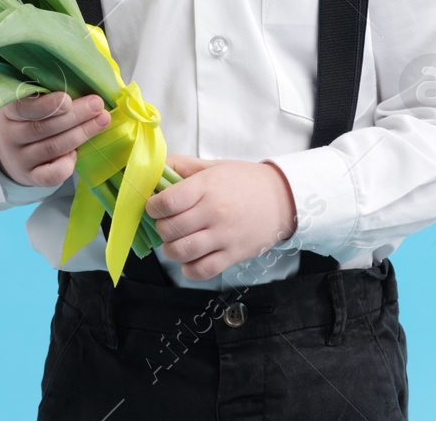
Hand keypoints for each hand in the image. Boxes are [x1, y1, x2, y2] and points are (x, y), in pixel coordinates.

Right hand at [0, 91, 110, 188]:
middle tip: (97, 105)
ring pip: (52, 148)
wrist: (14, 154)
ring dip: (80, 134)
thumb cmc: (33, 119)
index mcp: (11, 111)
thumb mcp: (33, 101)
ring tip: (102, 121)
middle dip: (75, 116)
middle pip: (43, 127)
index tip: (68, 99)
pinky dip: (67, 164)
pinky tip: (77, 152)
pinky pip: (51, 175)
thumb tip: (87, 87)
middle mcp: (11, 135)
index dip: (46, 105)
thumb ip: (51, 93)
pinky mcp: (32, 177)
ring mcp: (20, 159)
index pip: (23, 107)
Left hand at [144, 154, 298, 280]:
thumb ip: (184, 166)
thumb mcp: (215, 166)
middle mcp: (214, 212)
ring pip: (181, 251)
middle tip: (167, 222)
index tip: (154, 206)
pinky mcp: (233, 255)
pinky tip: (190, 259)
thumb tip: (156, 169)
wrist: (283, 198)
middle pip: (169, 228)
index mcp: (207, 187)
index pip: (167, 202)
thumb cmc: (246, 181)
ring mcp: (224, 236)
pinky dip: (189, 269)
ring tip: (176, 241)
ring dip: (170, 249)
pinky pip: (201, 270)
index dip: (152, 206)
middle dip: (161, 227)